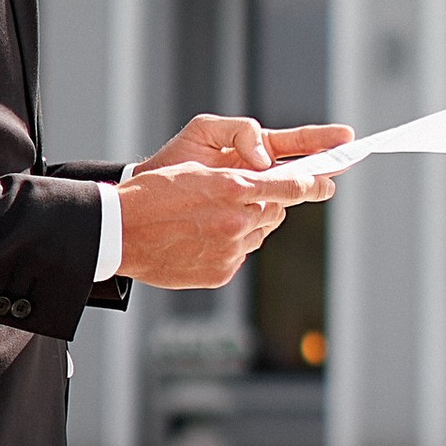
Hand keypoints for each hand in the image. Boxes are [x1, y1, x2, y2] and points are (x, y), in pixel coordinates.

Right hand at [116, 113, 347, 289]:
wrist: (120, 233)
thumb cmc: (153, 195)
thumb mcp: (197, 173)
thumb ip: (236, 180)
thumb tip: (264, 190)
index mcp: (232, 190)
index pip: (289, 187)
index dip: (311, 185)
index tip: (325, 184)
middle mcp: (237, 222)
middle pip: (275, 212)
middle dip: (269, 204)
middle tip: (249, 199)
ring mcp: (229, 251)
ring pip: (257, 235)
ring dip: (247, 226)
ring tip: (213, 219)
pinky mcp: (220, 273)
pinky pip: (239, 256)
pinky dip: (230, 247)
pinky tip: (203, 240)